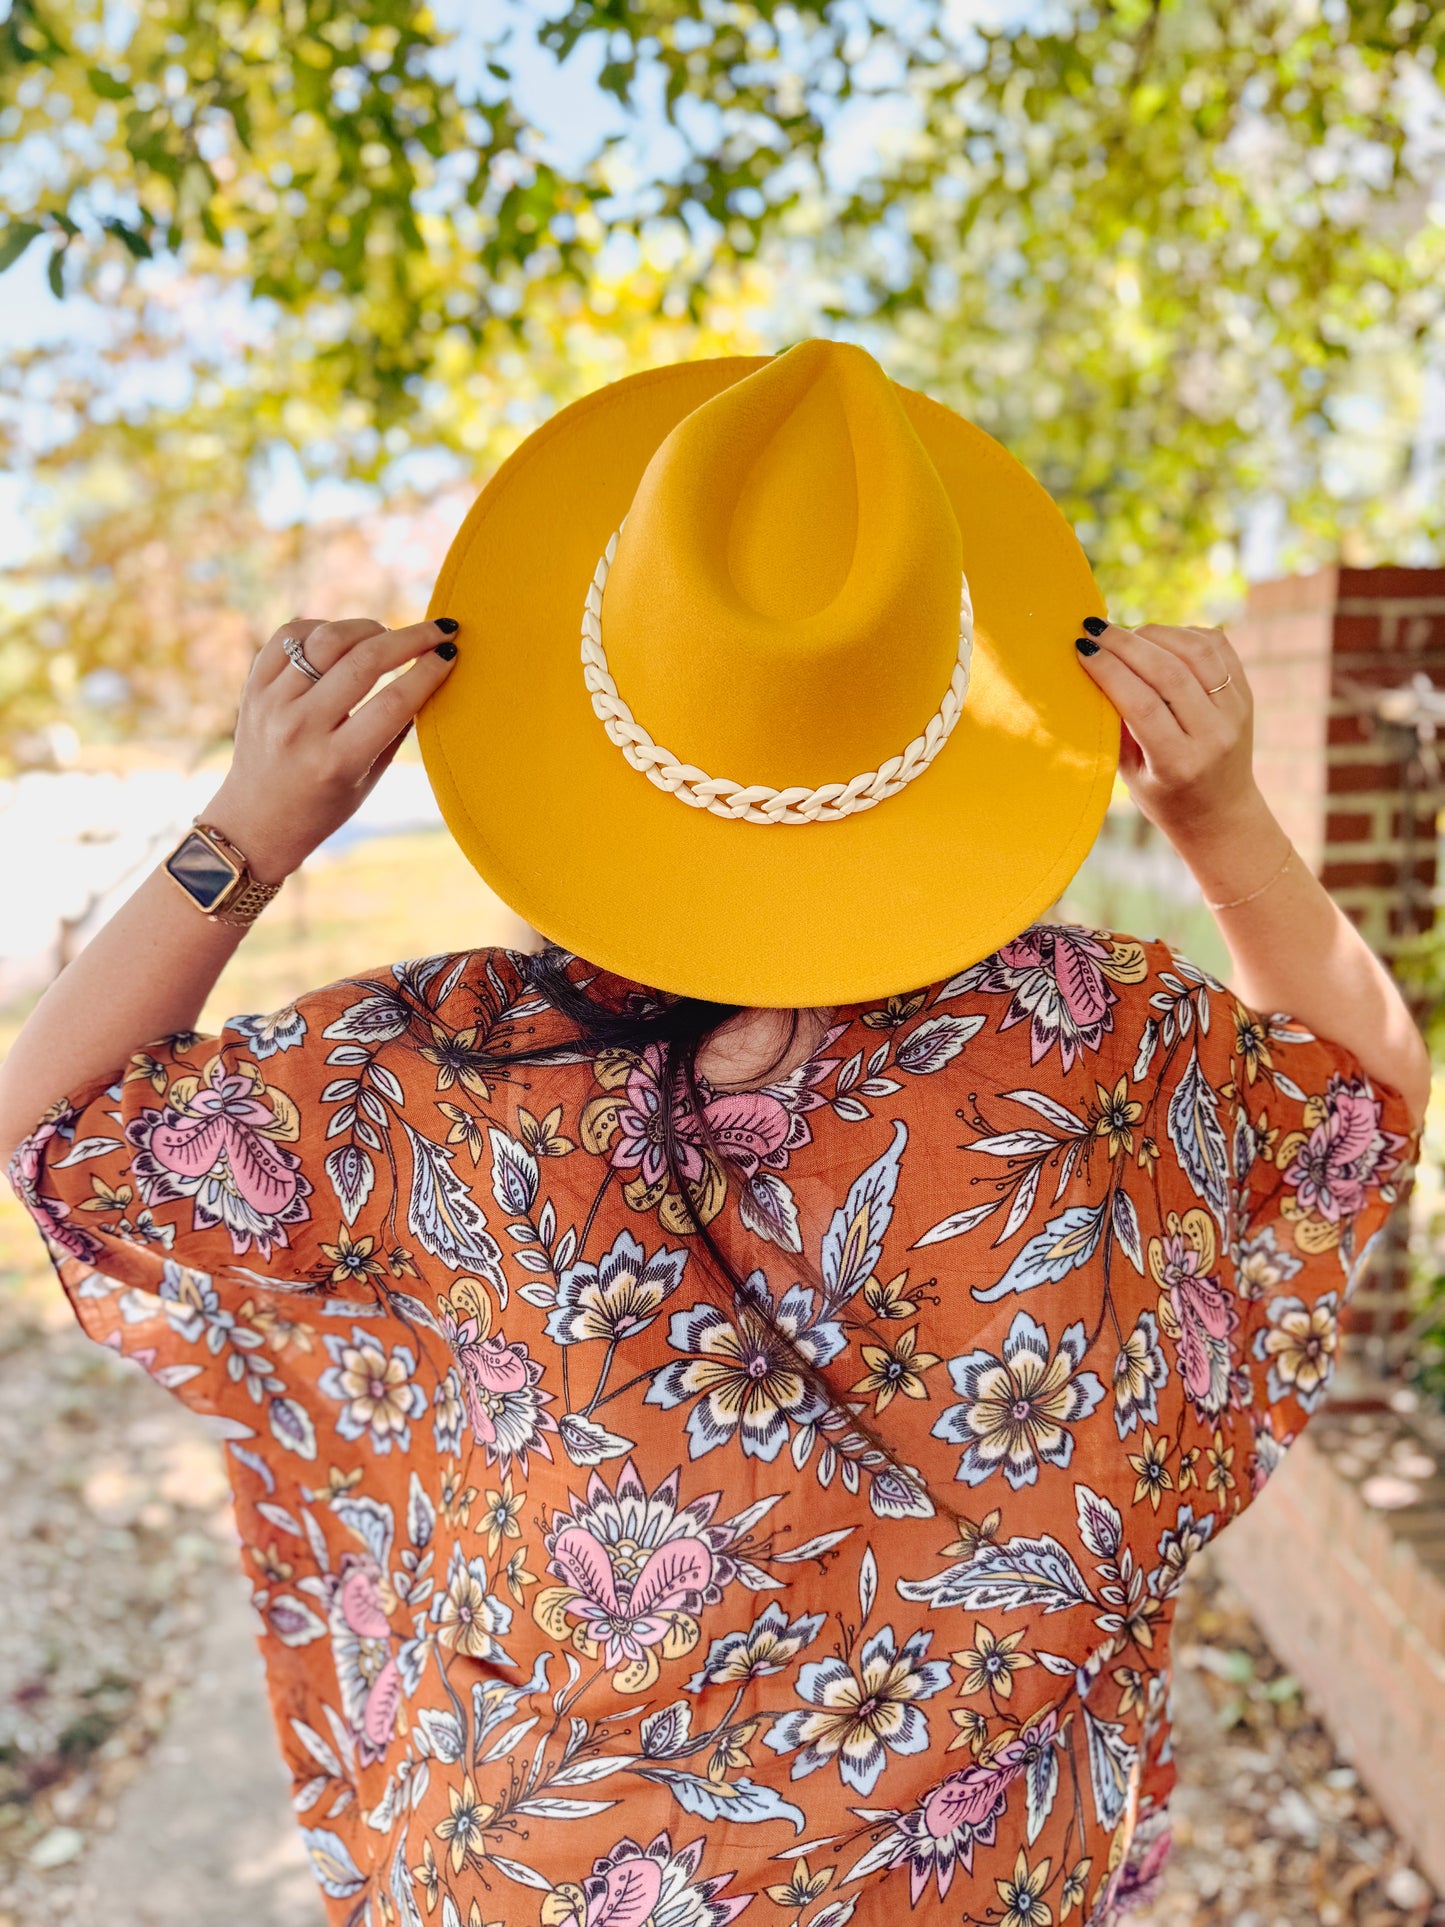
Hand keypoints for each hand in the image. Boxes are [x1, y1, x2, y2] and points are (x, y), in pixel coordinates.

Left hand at [198, 615, 459, 881]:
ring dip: (366, 628)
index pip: (393, 702)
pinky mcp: (253, 688)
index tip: (450, 651)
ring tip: (385, 635)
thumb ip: (396, 730)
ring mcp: (271, 704)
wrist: (255, 822)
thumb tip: (428, 677)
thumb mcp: (368, 780)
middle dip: (409, 639)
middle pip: (364, 661)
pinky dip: (321, 628)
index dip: (428, 671)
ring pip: (327, 638)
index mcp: (335, 761)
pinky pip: (288, 636)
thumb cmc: (323, 808)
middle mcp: (300, 728)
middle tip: (436, 630)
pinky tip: (341, 639)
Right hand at [1072, 618, 1271, 854]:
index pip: (1141, 703)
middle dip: (1125, 643)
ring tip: (1124, 634)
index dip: (1108, 669)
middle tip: (1094, 628)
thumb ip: (1115, 725)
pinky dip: (1182, 633)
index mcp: (1180, 763)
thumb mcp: (1130, 773)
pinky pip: (1216, 645)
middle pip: (1168, 671)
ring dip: (1154, 633)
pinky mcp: (1245, 692)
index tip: (1082, 648)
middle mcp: (1214, 734)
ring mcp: (1236, 710)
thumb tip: (1091, 669)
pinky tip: (1157, 639)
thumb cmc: (1164, 797)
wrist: (1222, 813)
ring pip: (1195, 649)